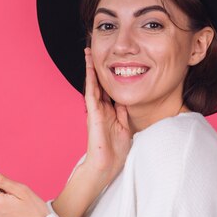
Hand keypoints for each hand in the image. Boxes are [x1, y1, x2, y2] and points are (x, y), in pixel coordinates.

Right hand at [83, 47, 131, 185]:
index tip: (112, 62)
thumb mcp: (126, 127)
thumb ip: (125, 113)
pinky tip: (90, 67)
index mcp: (110, 112)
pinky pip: (91, 93)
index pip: (109, 90)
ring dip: (91, 69)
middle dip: (98, 68)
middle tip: (95, 51)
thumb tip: (127, 99)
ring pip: (93, 85)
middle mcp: (102, 109)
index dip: (110, 76)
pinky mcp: (93, 114)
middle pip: (100, 84)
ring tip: (89, 53)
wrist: (106, 166)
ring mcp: (96, 111)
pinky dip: (91, 79)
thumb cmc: (116, 152)